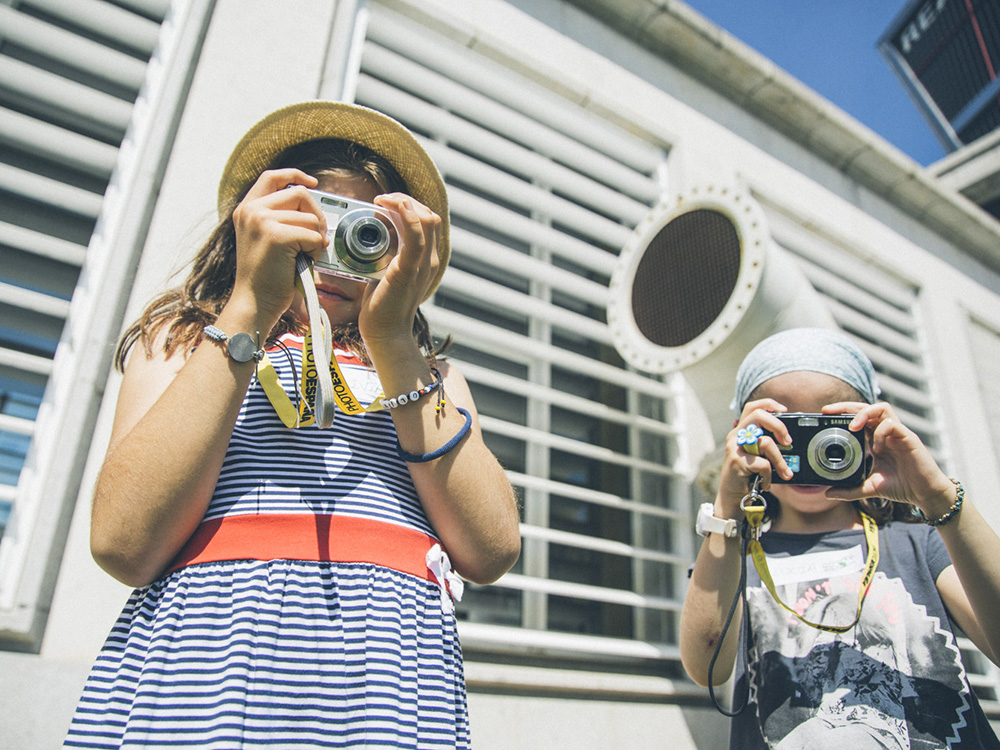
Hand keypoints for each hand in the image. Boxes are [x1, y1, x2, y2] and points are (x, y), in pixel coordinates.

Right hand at [229, 169, 327, 326]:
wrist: (255, 302)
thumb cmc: (266, 276)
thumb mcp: (266, 239)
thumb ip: (280, 219)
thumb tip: (313, 207)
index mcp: (247, 209)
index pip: (272, 177)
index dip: (295, 176)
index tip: (312, 183)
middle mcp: (251, 210)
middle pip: (300, 194)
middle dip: (317, 215)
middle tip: (317, 238)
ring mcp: (262, 220)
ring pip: (310, 217)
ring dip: (315, 239)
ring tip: (302, 256)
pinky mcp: (276, 235)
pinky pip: (313, 235)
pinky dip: (315, 251)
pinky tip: (302, 262)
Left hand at [358, 193, 441, 344]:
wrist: (385, 333)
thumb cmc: (382, 307)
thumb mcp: (386, 272)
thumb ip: (388, 255)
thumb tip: (373, 237)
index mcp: (426, 260)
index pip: (428, 222)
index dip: (409, 206)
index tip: (386, 204)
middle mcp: (429, 260)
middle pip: (430, 215)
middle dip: (406, 200)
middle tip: (382, 200)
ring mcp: (422, 265)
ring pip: (427, 220)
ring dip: (404, 203)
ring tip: (382, 201)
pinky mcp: (408, 270)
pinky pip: (416, 237)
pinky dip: (407, 217)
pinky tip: (393, 207)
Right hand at [716, 399, 794, 516]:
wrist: (731, 498)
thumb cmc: (747, 476)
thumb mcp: (756, 456)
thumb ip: (765, 444)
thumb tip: (789, 438)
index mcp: (741, 431)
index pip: (753, 407)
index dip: (769, 404)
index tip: (784, 411)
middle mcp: (736, 436)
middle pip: (759, 416)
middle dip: (779, 426)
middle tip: (788, 442)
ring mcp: (735, 449)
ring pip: (766, 442)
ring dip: (780, 461)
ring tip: (785, 473)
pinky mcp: (738, 463)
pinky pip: (764, 464)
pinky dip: (769, 476)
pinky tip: (765, 483)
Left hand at [824, 401, 954, 512]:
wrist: (926, 494)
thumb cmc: (902, 487)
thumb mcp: (870, 487)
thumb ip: (849, 490)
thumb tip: (827, 493)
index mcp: (876, 440)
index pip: (858, 417)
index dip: (842, 413)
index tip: (824, 416)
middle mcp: (886, 433)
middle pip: (867, 407)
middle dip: (847, 406)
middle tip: (828, 412)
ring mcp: (898, 434)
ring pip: (882, 408)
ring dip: (864, 413)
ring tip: (853, 427)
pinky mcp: (910, 439)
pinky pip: (893, 424)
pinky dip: (881, 432)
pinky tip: (877, 448)